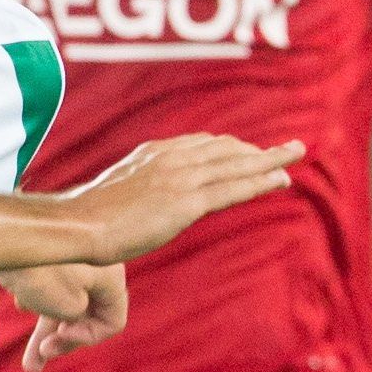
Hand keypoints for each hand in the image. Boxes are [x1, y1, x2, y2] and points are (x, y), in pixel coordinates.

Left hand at [5, 261, 127, 370]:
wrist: (7, 230)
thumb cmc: (39, 268)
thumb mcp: (67, 307)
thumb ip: (77, 319)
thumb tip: (69, 312)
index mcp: (110, 278)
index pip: (112, 322)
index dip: (87, 338)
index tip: (60, 336)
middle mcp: (96, 266)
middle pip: (84, 314)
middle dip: (59, 343)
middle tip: (35, 363)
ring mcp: (73, 258)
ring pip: (62, 300)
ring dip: (44, 329)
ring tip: (27, 356)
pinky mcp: (50, 253)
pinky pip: (48, 283)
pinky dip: (36, 300)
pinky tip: (19, 300)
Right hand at [58, 136, 303, 262]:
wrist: (77, 226)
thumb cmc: (85, 220)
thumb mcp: (114, 195)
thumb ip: (134, 191)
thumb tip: (134, 204)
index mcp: (153, 154)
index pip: (201, 144)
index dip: (229, 147)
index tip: (247, 150)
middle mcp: (171, 158)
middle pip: (225, 148)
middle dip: (257, 149)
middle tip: (285, 149)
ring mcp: (181, 178)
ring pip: (236, 164)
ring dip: (269, 159)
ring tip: (295, 155)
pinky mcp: (187, 202)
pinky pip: (234, 188)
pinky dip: (261, 181)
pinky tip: (282, 179)